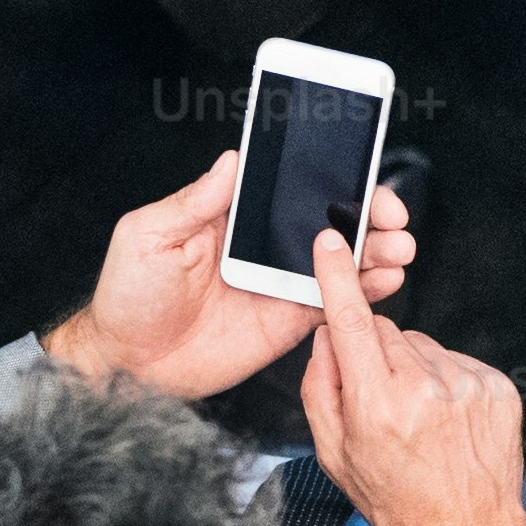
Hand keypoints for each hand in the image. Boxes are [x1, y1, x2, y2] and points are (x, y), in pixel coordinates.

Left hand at [41, 147, 411, 401]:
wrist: (126, 364)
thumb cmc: (127, 296)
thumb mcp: (148, 236)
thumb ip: (193, 201)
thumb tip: (230, 160)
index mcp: (231, 215)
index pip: (287, 186)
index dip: (326, 176)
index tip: (356, 170)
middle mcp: (260, 244)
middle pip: (323, 220)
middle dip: (365, 214)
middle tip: (392, 216)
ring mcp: (276, 282)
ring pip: (336, 261)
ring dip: (372, 251)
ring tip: (399, 249)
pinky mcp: (284, 322)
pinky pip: (330, 304)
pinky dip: (360, 294)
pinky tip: (383, 283)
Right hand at [301, 223, 525, 525]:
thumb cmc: (398, 500)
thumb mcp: (335, 454)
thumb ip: (321, 387)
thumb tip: (326, 336)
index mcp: (378, 406)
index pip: (351, 323)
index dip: (336, 279)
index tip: (331, 243)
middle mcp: (425, 390)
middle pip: (386, 332)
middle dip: (375, 354)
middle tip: (380, 401)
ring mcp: (467, 385)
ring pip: (421, 346)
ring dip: (412, 370)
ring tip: (419, 419)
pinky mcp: (497, 387)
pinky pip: (455, 362)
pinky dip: (445, 382)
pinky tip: (446, 421)